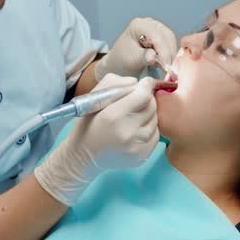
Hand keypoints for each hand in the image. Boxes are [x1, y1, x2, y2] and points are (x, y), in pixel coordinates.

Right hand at [35, 75, 158, 204]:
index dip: (146, 86)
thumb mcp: (93, 98)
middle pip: (152, 107)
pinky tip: (135, 130)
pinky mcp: (142, 157)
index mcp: (112, 116)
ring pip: (155, 120)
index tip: (145, 83)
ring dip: (148, 115)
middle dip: (147, 99)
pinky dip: (148, 129)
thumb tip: (137, 83)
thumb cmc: (87, 124)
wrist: (83, 157)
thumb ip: (115, 83)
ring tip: (133, 117)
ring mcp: (136, 147)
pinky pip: (156, 135)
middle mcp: (127, 133)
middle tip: (137, 100)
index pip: (143, 96)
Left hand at [96, 17, 176, 78]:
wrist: (120, 63)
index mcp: (138, 25)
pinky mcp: (162, 36)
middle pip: (167, 35)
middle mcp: (150, 23)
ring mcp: (157, 28)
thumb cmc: (123, 60)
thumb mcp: (131, 60)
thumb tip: (153, 57)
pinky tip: (166, 64)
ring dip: (171, 54)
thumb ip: (143, 57)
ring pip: (171, 40)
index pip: (156, 35)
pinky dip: (170, 54)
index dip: (163, 50)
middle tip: (169, 68)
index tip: (167, 65)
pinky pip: (171, 44)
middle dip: (169, 52)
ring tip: (166, 67)